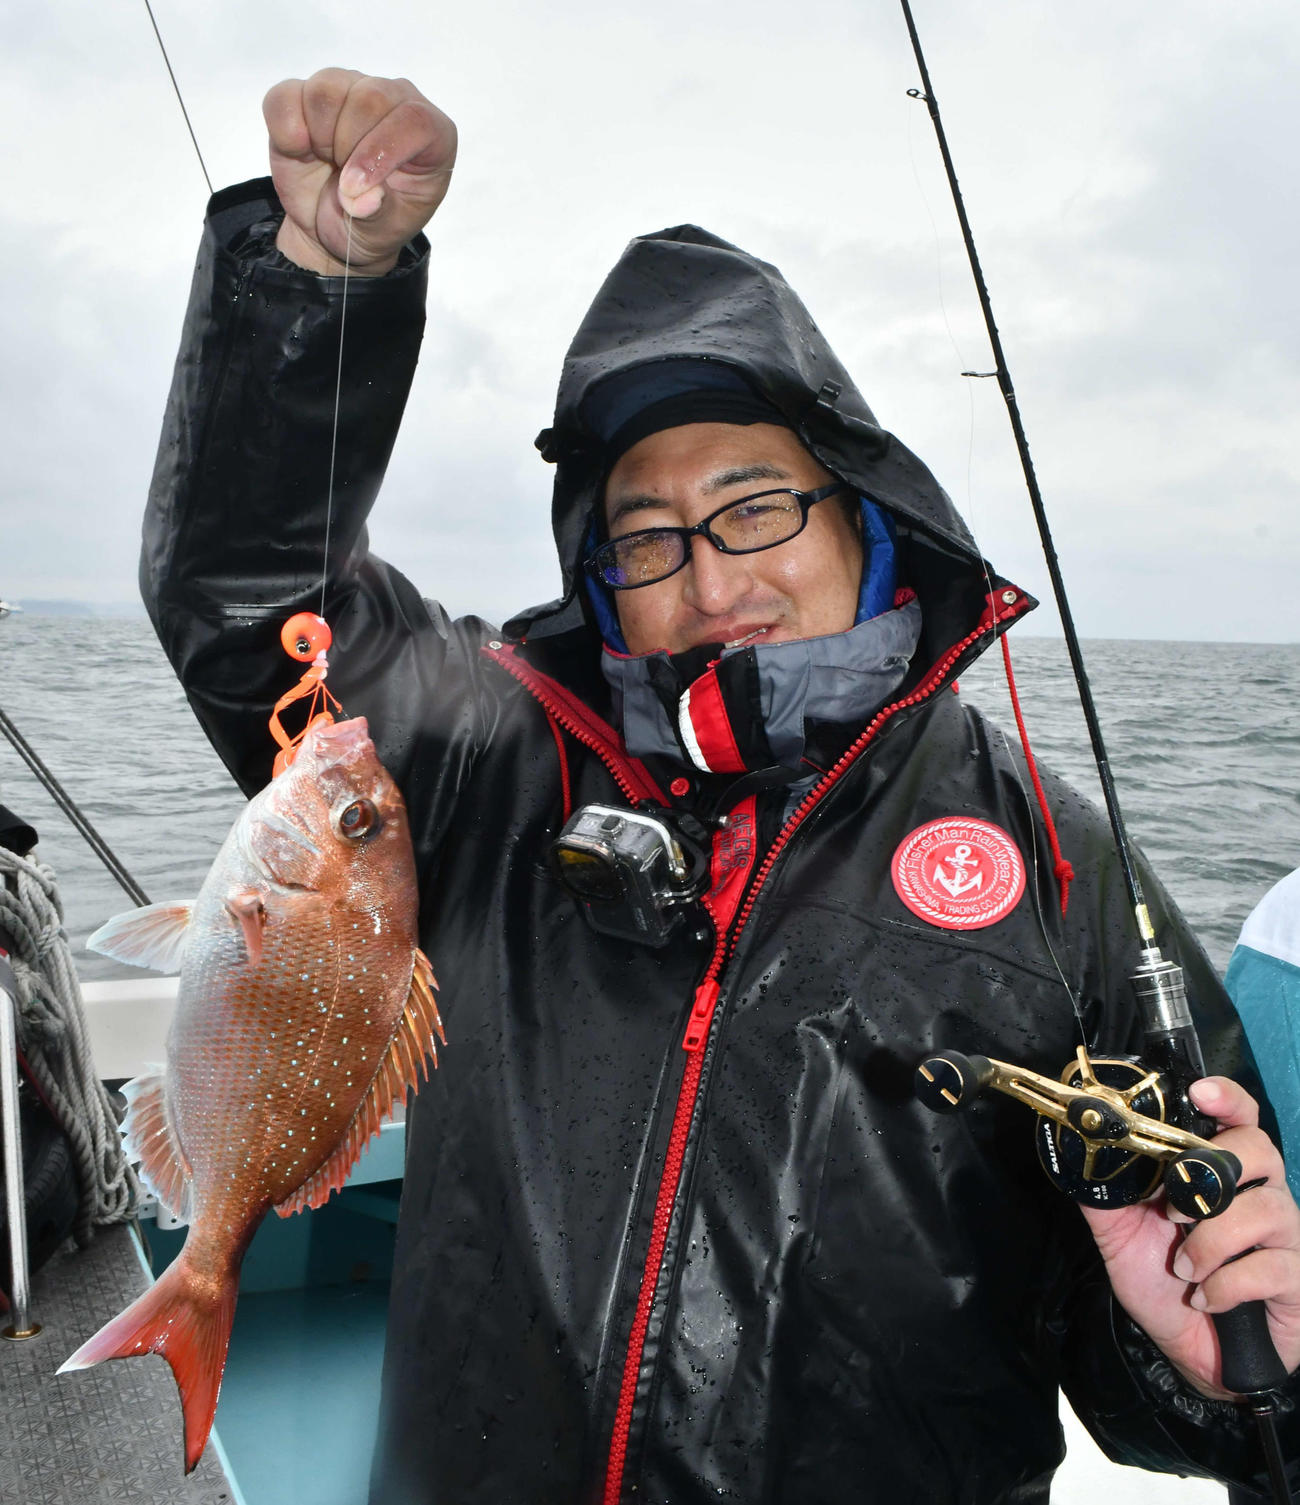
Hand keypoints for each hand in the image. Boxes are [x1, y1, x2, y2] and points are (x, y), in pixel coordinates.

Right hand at [262, 69, 456, 276]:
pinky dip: (287, 130)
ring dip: (319, 139)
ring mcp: (349, 89)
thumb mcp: (383, 233)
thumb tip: (361, 199)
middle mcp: (394, 100)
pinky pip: (285, 97)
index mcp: (432, 134)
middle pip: (368, 99)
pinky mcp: (304, 93)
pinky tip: (303, 151)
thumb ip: (378, 215)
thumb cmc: (370, 224)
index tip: (355, 188)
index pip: (415, 120)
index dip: (381, 151)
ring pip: (325, 91)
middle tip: (346, 183)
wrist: (329, 225)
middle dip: (348, 149)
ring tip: (330, 165)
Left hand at [1081, 1077, 1299, 1397]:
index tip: (1200, 1092)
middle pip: (1261, 1149)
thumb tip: (1074, 1149)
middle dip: (1214, 1173)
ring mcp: (1283, 1235)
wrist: (1189, 1350)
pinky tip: (1205, 1297)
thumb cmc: (1160, 1281)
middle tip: (1176, 1210)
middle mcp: (1257, 1193)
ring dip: (1213, 1241)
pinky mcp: (1295, 1278)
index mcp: (1217, 1172)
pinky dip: (1227, 1285)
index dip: (1226, 1098)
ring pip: (1266, 1209)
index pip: (1238, 1117)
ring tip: (1184, 1267)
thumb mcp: (1118, 1232)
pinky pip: (1272, 1267)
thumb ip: (1104, 1190)